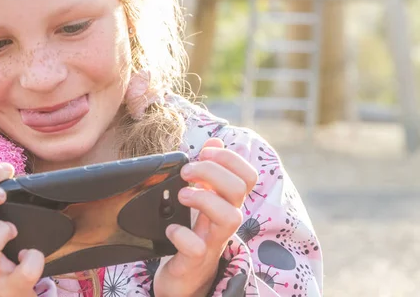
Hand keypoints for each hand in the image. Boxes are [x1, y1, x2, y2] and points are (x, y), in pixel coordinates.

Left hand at [154, 138, 257, 296]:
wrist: (183, 279)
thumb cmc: (193, 235)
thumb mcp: (202, 201)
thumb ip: (207, 172)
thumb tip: (215, 141)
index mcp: (227, 203)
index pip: (248, 176)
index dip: (230, 159)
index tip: (204, 153)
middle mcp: (225, 221)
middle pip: (239, 189)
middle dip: (212, 172)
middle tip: (186, 172)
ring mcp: (213, 242)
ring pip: (230, 217)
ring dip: (203, 198)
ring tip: (181, 195)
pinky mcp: (195, 262)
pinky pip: (197, 248)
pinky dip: (182, 234)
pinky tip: (171, 228)